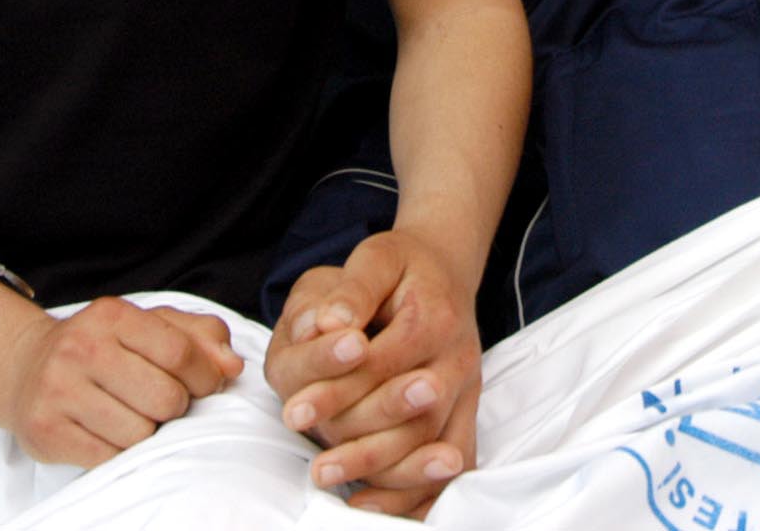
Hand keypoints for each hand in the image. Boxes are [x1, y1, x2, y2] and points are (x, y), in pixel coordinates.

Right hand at [1, 298, 243, 466]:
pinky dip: (118, 452)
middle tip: (162, 402)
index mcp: (112, 316)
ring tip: (131, 415)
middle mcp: (81, 348)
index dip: (205, 376)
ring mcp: (58, 390)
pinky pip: (108, 458)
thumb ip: (200, 336)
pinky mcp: (46, 431)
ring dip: (146, 432)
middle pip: (164, 397)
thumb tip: (233, 366)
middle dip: (175, 407)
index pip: (180, 352)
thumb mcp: (150, 325)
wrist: (27, 367)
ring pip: (139, 433)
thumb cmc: (103, 346)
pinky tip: (107, 432)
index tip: (206, 385)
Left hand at [266, 229, 482, 516]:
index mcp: (436, 316)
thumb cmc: (404, 266)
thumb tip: (329, 320)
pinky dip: (415, 490)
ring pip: (432, 442)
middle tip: (312, 462)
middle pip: (415, 413)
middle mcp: (458, 357)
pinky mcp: (464, 411)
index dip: (338, 387)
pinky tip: (369, 503)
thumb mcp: (377, 256)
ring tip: (327, 477)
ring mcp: (465, 388)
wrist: (446, 270)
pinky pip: (452, 461)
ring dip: (381, 470)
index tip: (294, 411)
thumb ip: (355, 287)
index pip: (386, 361)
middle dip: (359, 441)